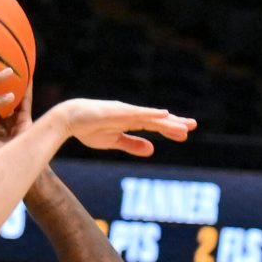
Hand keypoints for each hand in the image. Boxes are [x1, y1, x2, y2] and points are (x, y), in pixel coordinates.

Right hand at [54, 99, 196, 156]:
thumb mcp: (113, 141)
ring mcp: (124, 112)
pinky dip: (151, 113)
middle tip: (193, 126)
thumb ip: (132, 145)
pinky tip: (164, 114)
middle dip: (174, 123)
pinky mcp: (117, 111)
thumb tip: (152, 150)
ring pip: (150, 117)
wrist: (68, 120)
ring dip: (167, 121)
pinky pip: (137, 113)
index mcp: (129, 122)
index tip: (184, 133)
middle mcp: (130, 114)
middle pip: (157, 119)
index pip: (154, 126)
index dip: (169, 129)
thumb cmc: (87, 128)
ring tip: (184, 126)